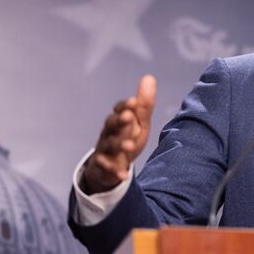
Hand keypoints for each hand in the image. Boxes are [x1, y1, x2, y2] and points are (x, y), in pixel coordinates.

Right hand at [82, 75, 156, 193]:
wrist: (111, 164)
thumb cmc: (127, 137)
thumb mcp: (139, 122)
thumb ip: (144, 104)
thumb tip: (149, 77)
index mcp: (118, 120)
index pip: (119, 109)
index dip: (126, 106)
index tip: (134, 102)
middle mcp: (109, 132)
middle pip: (111, 124)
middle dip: (119, 120)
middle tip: (129, 117)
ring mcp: (104, 149)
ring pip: (109, 145)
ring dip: (119, 145)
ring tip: (130, 146)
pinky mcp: (103, 166)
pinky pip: (107, 169)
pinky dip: (115, 172)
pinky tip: (123, 175)